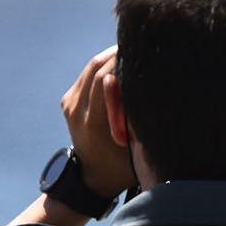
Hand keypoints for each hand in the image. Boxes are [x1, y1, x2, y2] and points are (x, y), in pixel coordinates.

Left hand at [60, 45, 134, 198]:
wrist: (91, 178)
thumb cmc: (122, 166)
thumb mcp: (138, 149)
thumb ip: (141, 120)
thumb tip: (158, 88)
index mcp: (93, 122)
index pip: (105, 77)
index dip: (124, 60)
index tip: (146, 52)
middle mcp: (77, 110)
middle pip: (97, 66)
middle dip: (120, 54)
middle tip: (144, 48)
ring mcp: (69, 104)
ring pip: (91, 66)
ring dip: (112, 57)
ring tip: (135, 54)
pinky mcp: (68, 100)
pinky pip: (87, 74)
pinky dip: (104, 66)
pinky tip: (121, 66)